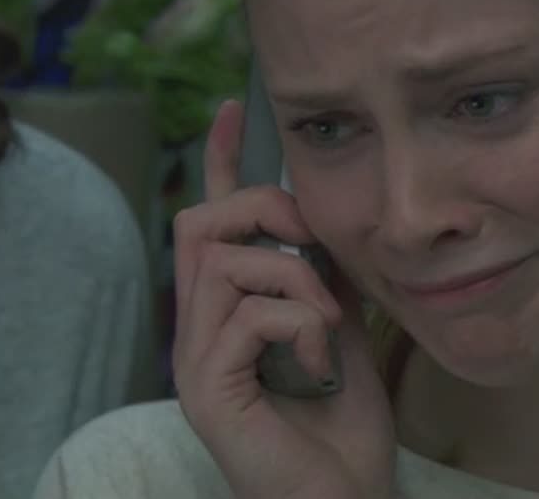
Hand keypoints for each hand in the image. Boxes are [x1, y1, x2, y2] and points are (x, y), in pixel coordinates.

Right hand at [171, 100, 396, 498]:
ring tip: (327, 330)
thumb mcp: (340, 332)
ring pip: (229, 260)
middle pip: (200, 223)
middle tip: (311, 246)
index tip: (235, 108)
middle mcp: (198, 329)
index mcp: (226, 313)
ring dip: (297, 282)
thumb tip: (316, 222)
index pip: (210, 221)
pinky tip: (319, 366)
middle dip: (262, 213)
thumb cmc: (342, 430)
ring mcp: (196, 359)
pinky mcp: (206, 387)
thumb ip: (319, 278)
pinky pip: (249, 312)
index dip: (221, 161)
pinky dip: (301, 326)